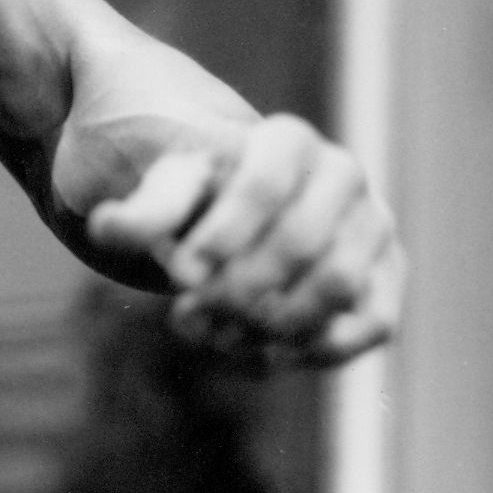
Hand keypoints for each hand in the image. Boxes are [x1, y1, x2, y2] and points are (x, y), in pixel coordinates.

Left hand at [87, 114, 401, 367]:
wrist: (219, 195)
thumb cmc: (185, 181)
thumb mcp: (151, 181)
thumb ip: (142, 206)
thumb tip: (110, 229)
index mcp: (288, 138)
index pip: (264, 187)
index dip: (222, 237)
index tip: (179, 274)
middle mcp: (342, 176)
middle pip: (303, 245)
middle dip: (241, 292)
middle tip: (189, 315)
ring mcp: (370, 228)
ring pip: (338, 288)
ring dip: (274, 325)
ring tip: (213, 335)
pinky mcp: (381, 280)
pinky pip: (368, 326)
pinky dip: (313, 348)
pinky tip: (255, 354)